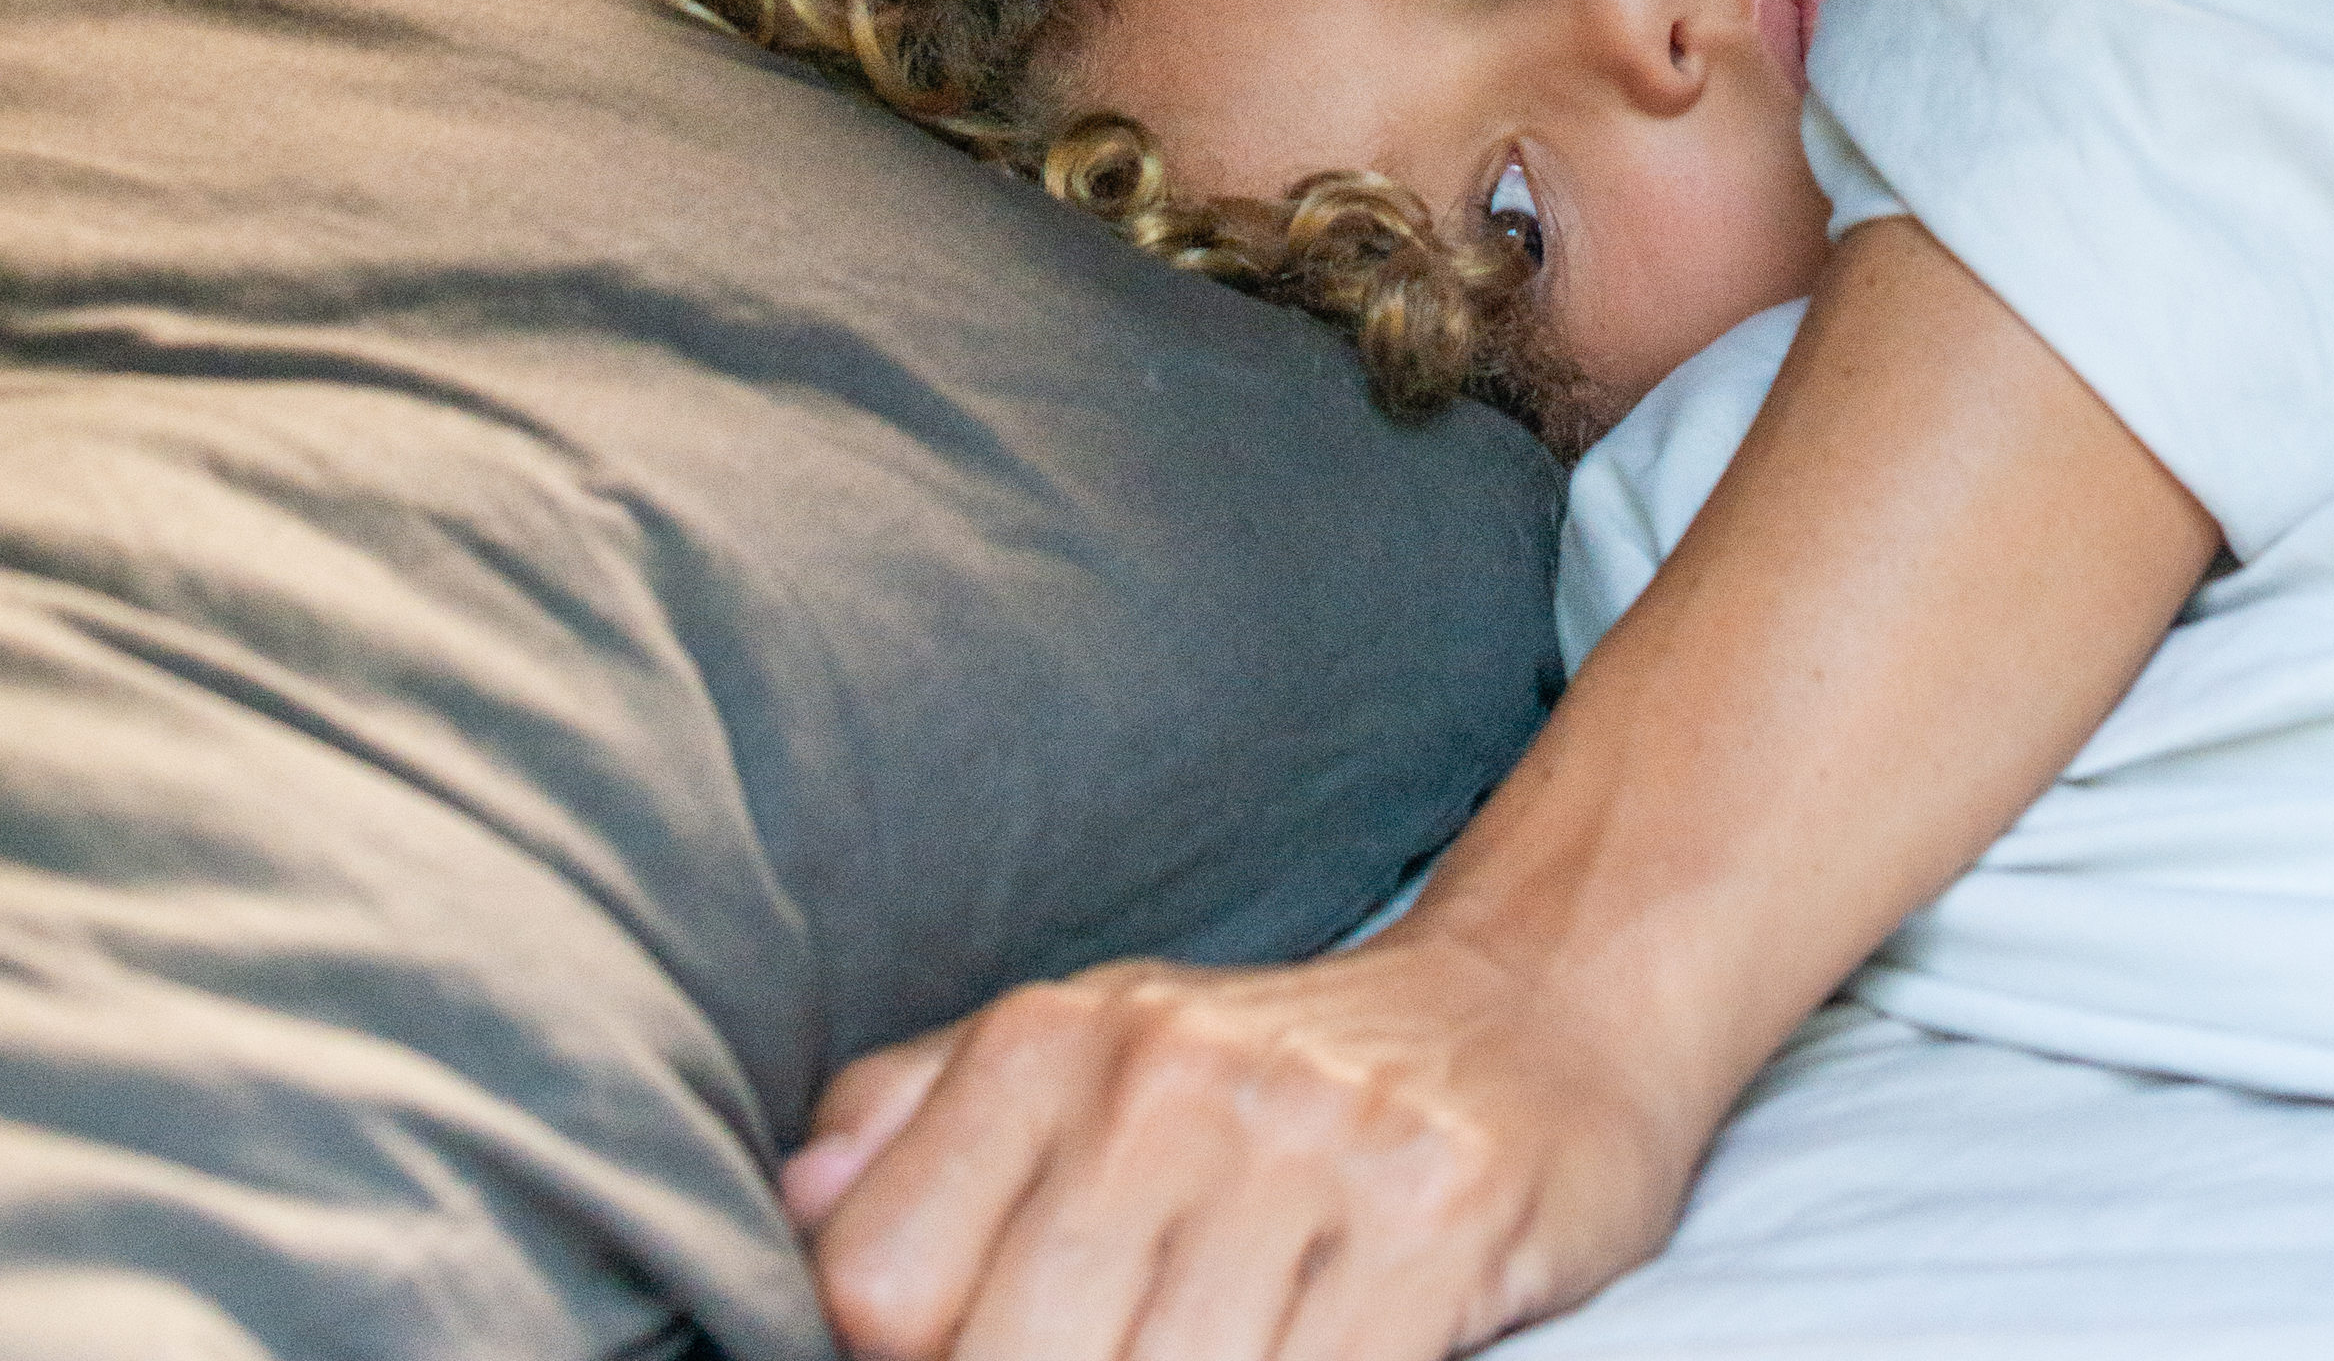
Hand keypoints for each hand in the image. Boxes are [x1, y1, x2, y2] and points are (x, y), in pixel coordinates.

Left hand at [787, 921, 1701, 1360]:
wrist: (1541, 1006)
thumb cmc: (1275, 1075)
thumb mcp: (1089, 1053)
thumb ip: (921, 1125)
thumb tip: (793, 1208)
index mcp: (1056, 1042)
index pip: (882, 1297)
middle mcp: (1169, 1074)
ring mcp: (1309, 1145)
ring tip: (1213, 1355)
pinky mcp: (1439, 1220)